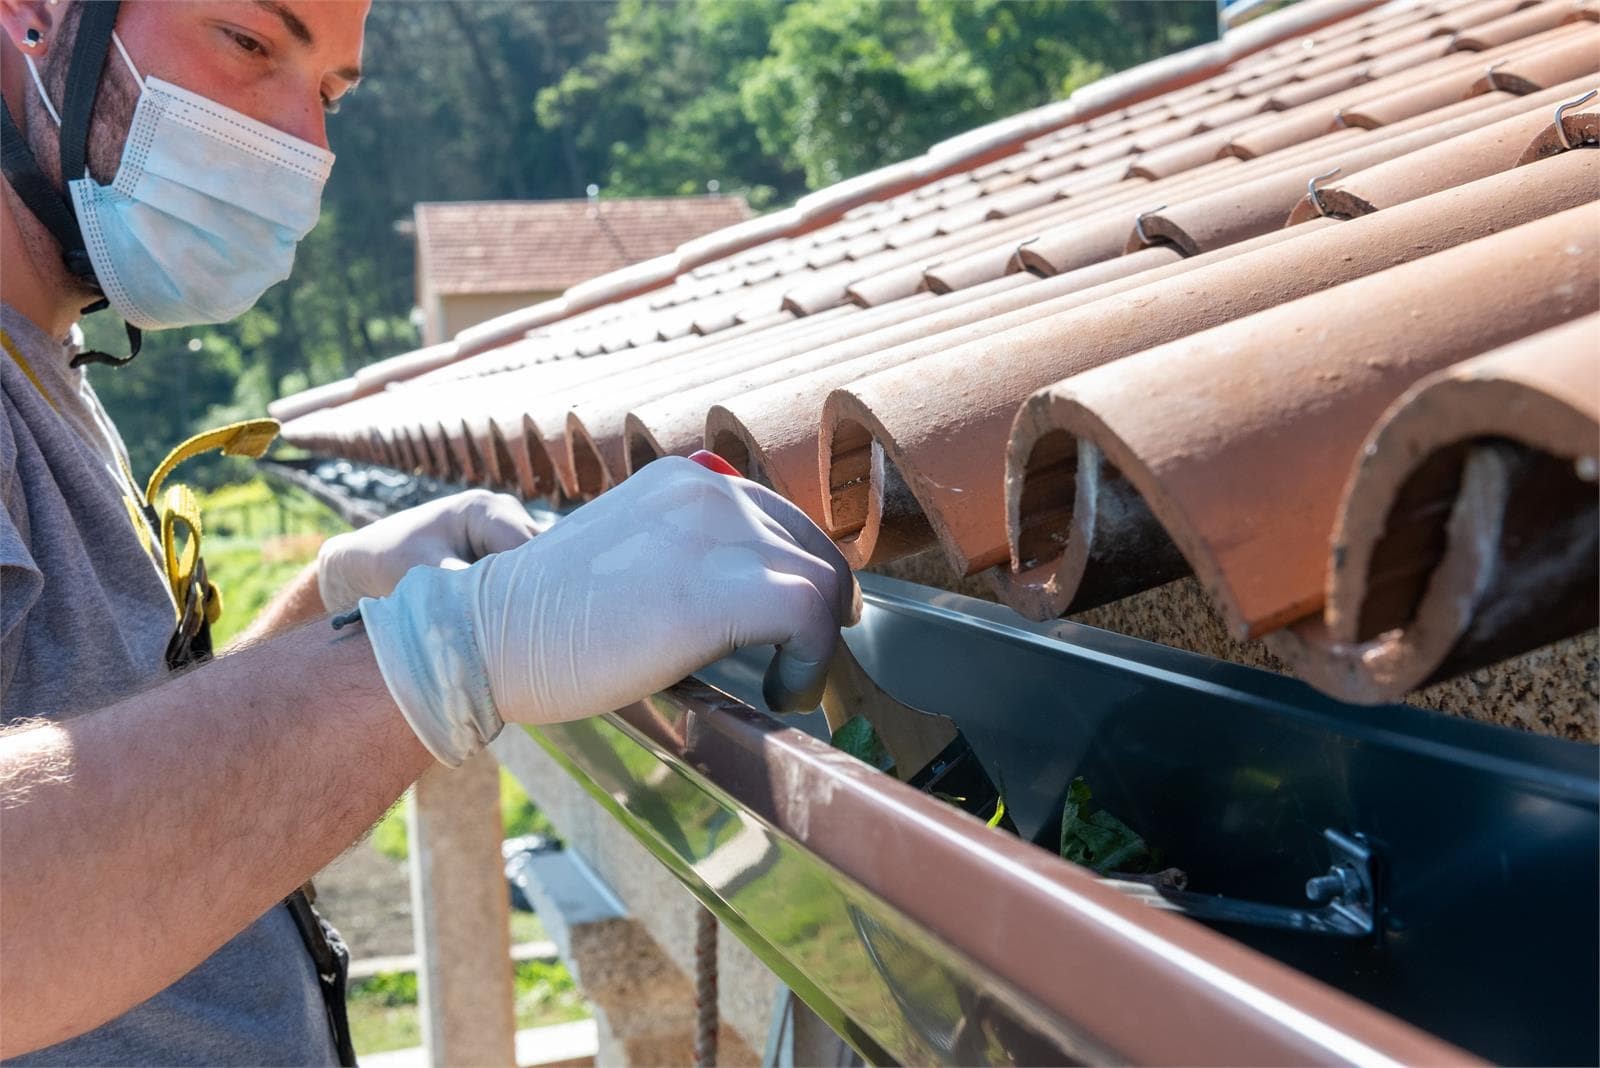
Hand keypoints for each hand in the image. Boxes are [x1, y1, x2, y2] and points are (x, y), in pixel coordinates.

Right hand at [358, 457, 859, 765]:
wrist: (486, 635)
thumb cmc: (547, 616)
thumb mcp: (627, 557)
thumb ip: (683, 556)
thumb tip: (746, 596)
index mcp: (684, 480)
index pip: (778, 521)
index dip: (796, 577)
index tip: (787, 628)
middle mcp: (708, 489)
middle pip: (810, 548)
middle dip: (817, 609)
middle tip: (796, 662)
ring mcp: (717, 533)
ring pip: (822, 581)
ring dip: (816, 641)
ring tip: (786, 682)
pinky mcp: (722, 589)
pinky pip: (811, 618)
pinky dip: (810, 664)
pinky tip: (778, 692)